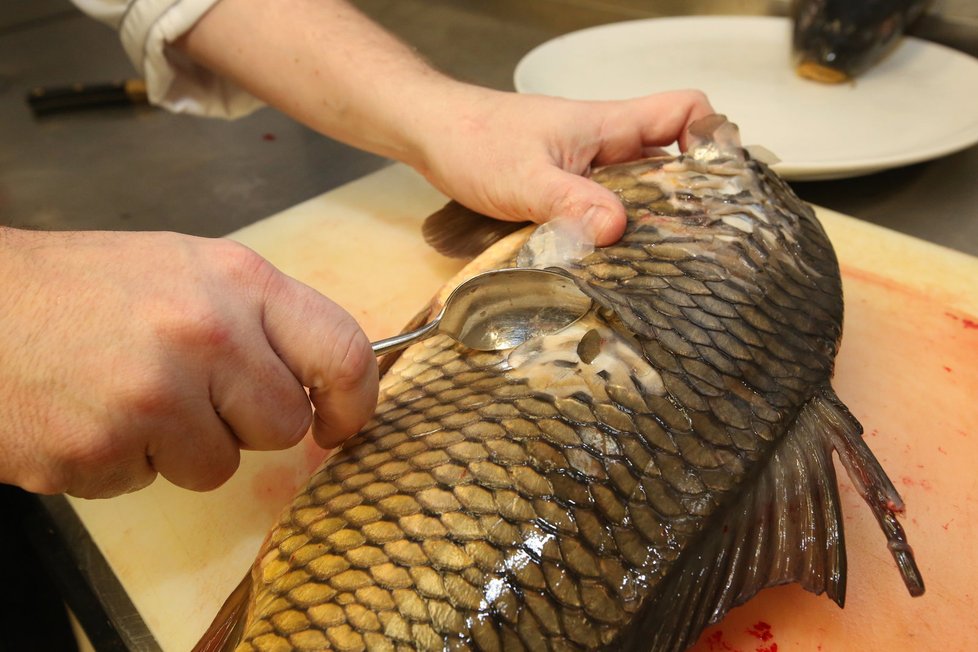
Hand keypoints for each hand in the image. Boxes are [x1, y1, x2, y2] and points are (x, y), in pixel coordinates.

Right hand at [0, 229, 376, 497]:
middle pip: (284, 425)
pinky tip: (93, 414)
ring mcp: (156, 397)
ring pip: (221, 467)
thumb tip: (322, 380)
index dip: (354, 399)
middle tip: (195, 393)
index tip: (340, 422)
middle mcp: (209, 336)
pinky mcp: (104, 451)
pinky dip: (127, 461)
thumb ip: (260, 321)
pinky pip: (152, 482)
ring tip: (132, 397)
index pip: (343, 351)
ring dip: (184, 448)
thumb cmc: (88, 288)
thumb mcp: (189, 271)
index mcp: (239, 282)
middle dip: (247, 424)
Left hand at [409, 86, 715, 245]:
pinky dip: (610, 233)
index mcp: (608, 126)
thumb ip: (569, 204)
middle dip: (685, 199)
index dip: (710, 138)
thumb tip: (616, 229)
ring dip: (645, 222)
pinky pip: (604, 209)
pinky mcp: (566, 190)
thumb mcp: (525, 178)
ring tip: (655, 263)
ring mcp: (587, 169)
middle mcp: (606, 145)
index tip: (717, 182)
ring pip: (637, 191)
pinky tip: (605, 262)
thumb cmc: (474, 140)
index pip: (685, 110)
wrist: (431, 133)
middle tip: (692, 244)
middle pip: (670, 162)